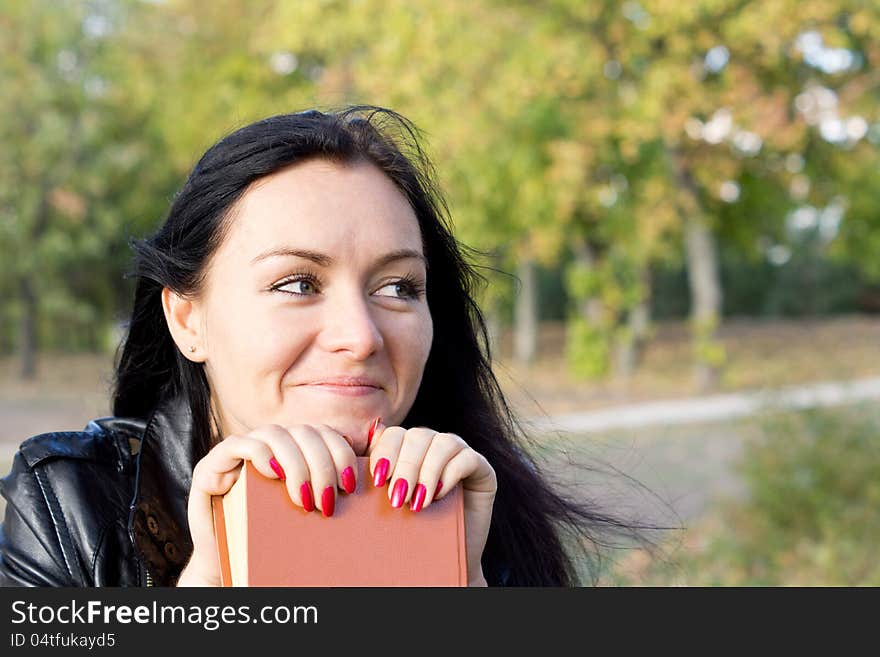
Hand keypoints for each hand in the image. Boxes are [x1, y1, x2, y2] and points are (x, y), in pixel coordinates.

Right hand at [177, 423, 356, 585]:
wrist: (232, 568)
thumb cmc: (277, 541)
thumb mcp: (311, 510)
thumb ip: (335, 487)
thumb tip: (378, 468)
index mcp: (293, 448)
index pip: (323, 433)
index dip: (340, 453)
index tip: (350, 486)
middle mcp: (269, 444)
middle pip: (304, 433)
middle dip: (321, 465)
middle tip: (327, 501)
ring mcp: (240, 451)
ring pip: (275, 434)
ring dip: (296, 465)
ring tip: (304, 499)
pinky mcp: (213, 464)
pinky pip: (238, 444)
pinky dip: (260, 455)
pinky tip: (274, 476)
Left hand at [368, 420, 496, 586]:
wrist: (441, 563)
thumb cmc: (409, 533)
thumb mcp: (387, 504)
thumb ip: (375, 479)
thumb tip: (349, 458)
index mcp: (408, 448)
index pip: (395, 434)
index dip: (385, 451)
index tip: (377, 480)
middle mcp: (434, 445)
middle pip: (418, 435)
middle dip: (405, 466)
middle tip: (397, 498)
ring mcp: (460, 454)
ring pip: (443, 442)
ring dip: (427, 471)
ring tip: (418, 502)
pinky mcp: (483, 469)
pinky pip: (468, 458)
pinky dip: (450, 474)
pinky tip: (438, 495)